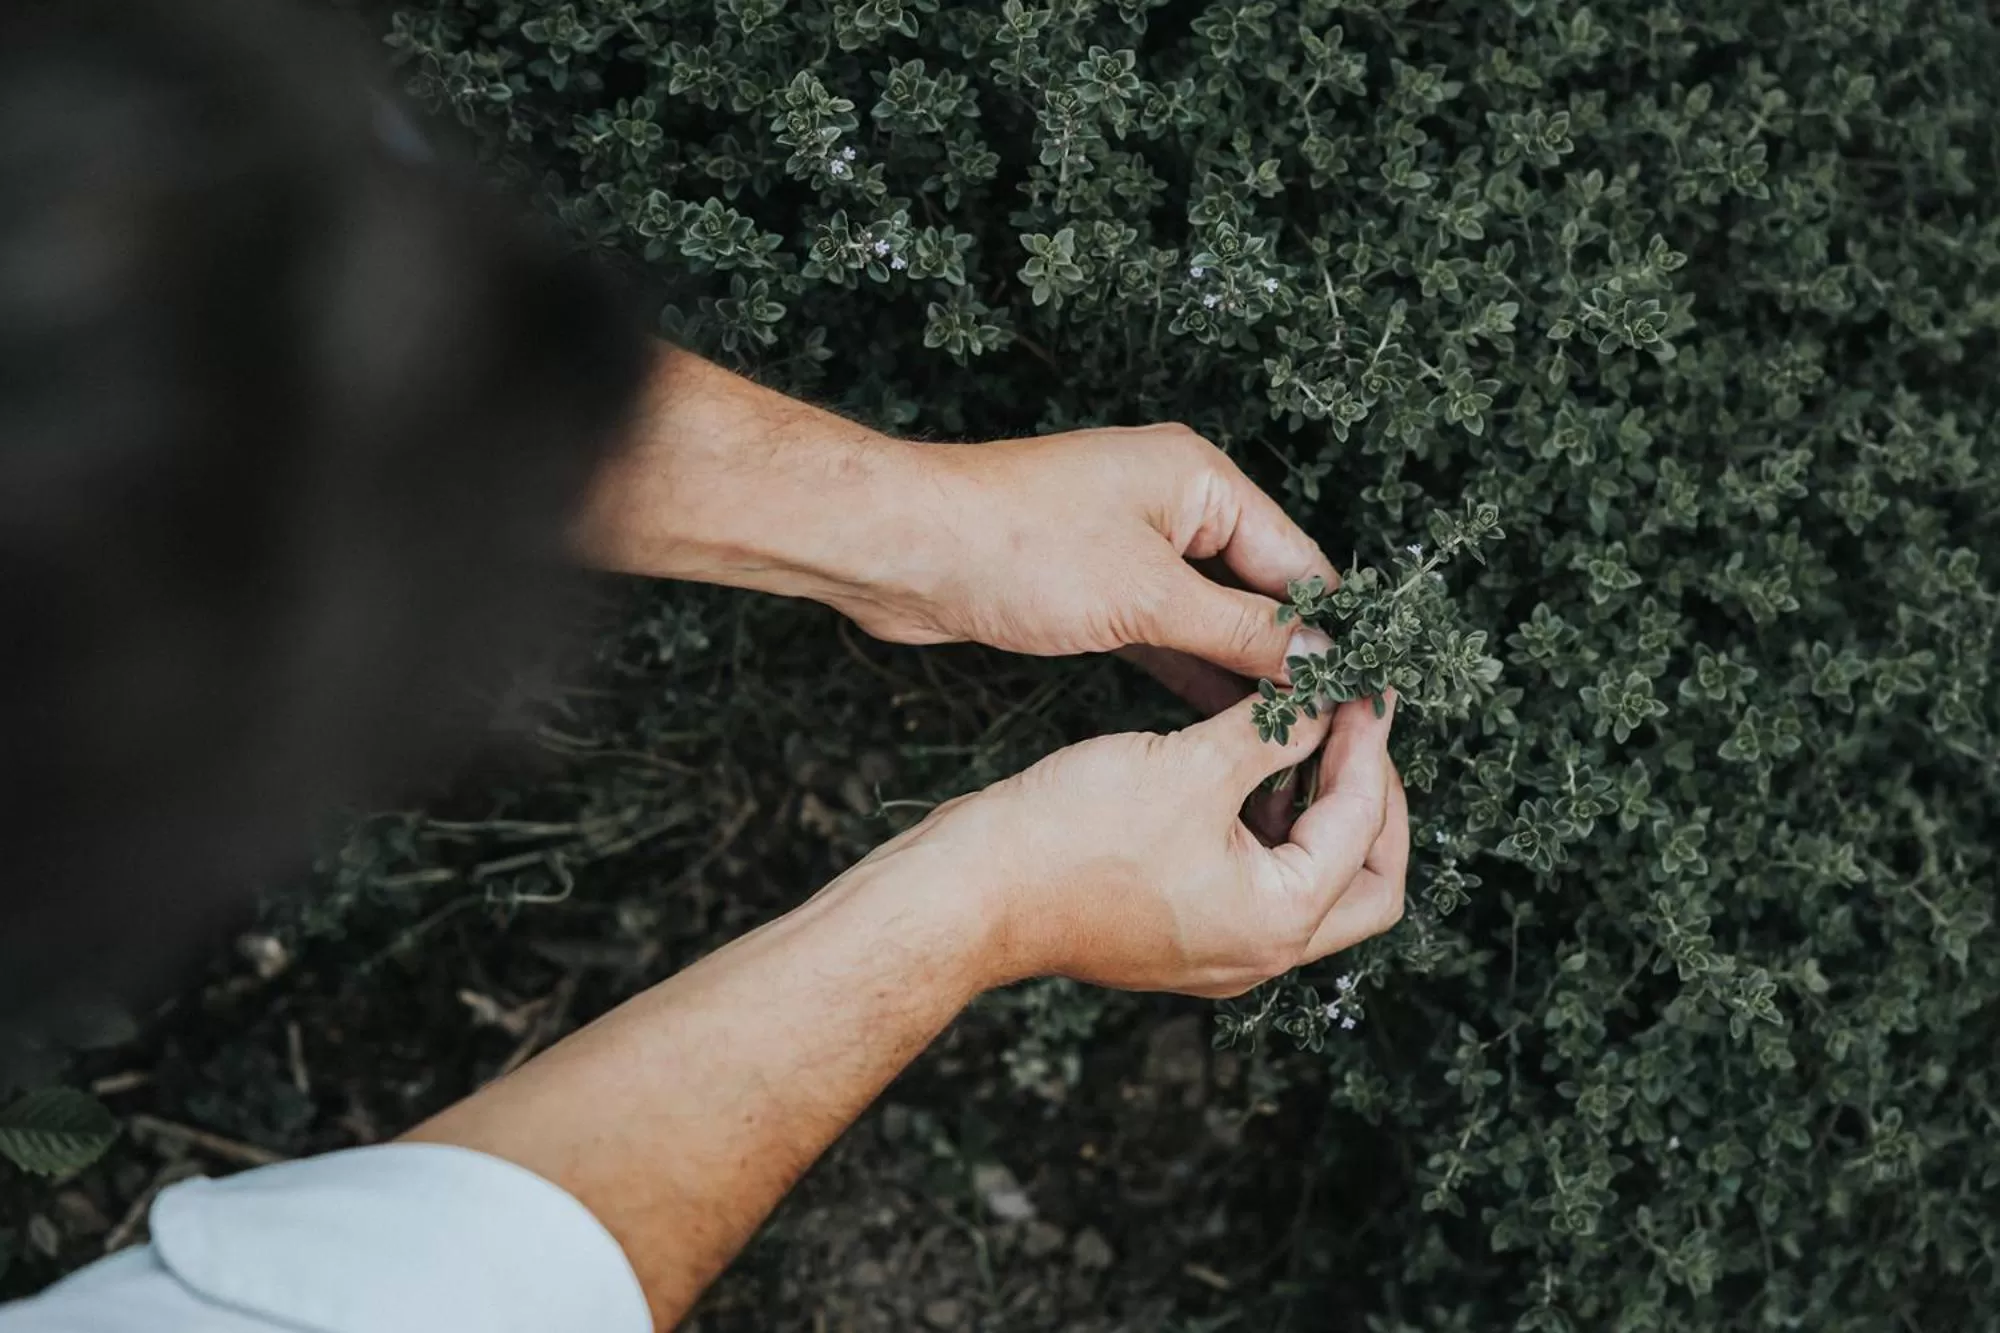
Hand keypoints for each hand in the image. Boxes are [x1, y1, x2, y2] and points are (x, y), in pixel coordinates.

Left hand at [859, 423, 1340, 689]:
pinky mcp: (1094, 586)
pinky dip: (1192, 668)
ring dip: (1243, 668)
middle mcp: (1172, 503)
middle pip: (1259, 585)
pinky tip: (1225, 718)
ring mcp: (1131, 545)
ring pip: (1210, 614)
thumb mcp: (1147, 596)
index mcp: (1200, 478)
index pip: (1297, 557)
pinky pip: (1164, 629)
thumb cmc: (1017, 546)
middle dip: (1292, 652)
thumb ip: (1241, 631)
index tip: (1370, 689)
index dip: (1334, 626)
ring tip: (1293, 734)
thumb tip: (1322, 660)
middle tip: (1336, 722)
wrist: (902, 549)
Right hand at [876, 688, 1406, 997]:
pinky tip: (1244, 762)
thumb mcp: (1191, 765)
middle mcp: (1260, 951)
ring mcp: (1219, 947)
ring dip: (1316, 809)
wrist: (973, 890)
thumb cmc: (1073, 837)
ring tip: (1299, 733)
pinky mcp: (1180, 928)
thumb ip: (1274, 731)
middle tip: (1355, 732)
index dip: (1369, 745)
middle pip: (1366, 883)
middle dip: (1372, 802)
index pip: (1364, 826)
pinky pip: (1253, 879)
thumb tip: (1330, 698)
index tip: (1364, 689)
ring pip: (1310, 881)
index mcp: (1279, 920)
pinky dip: (1264, 824)